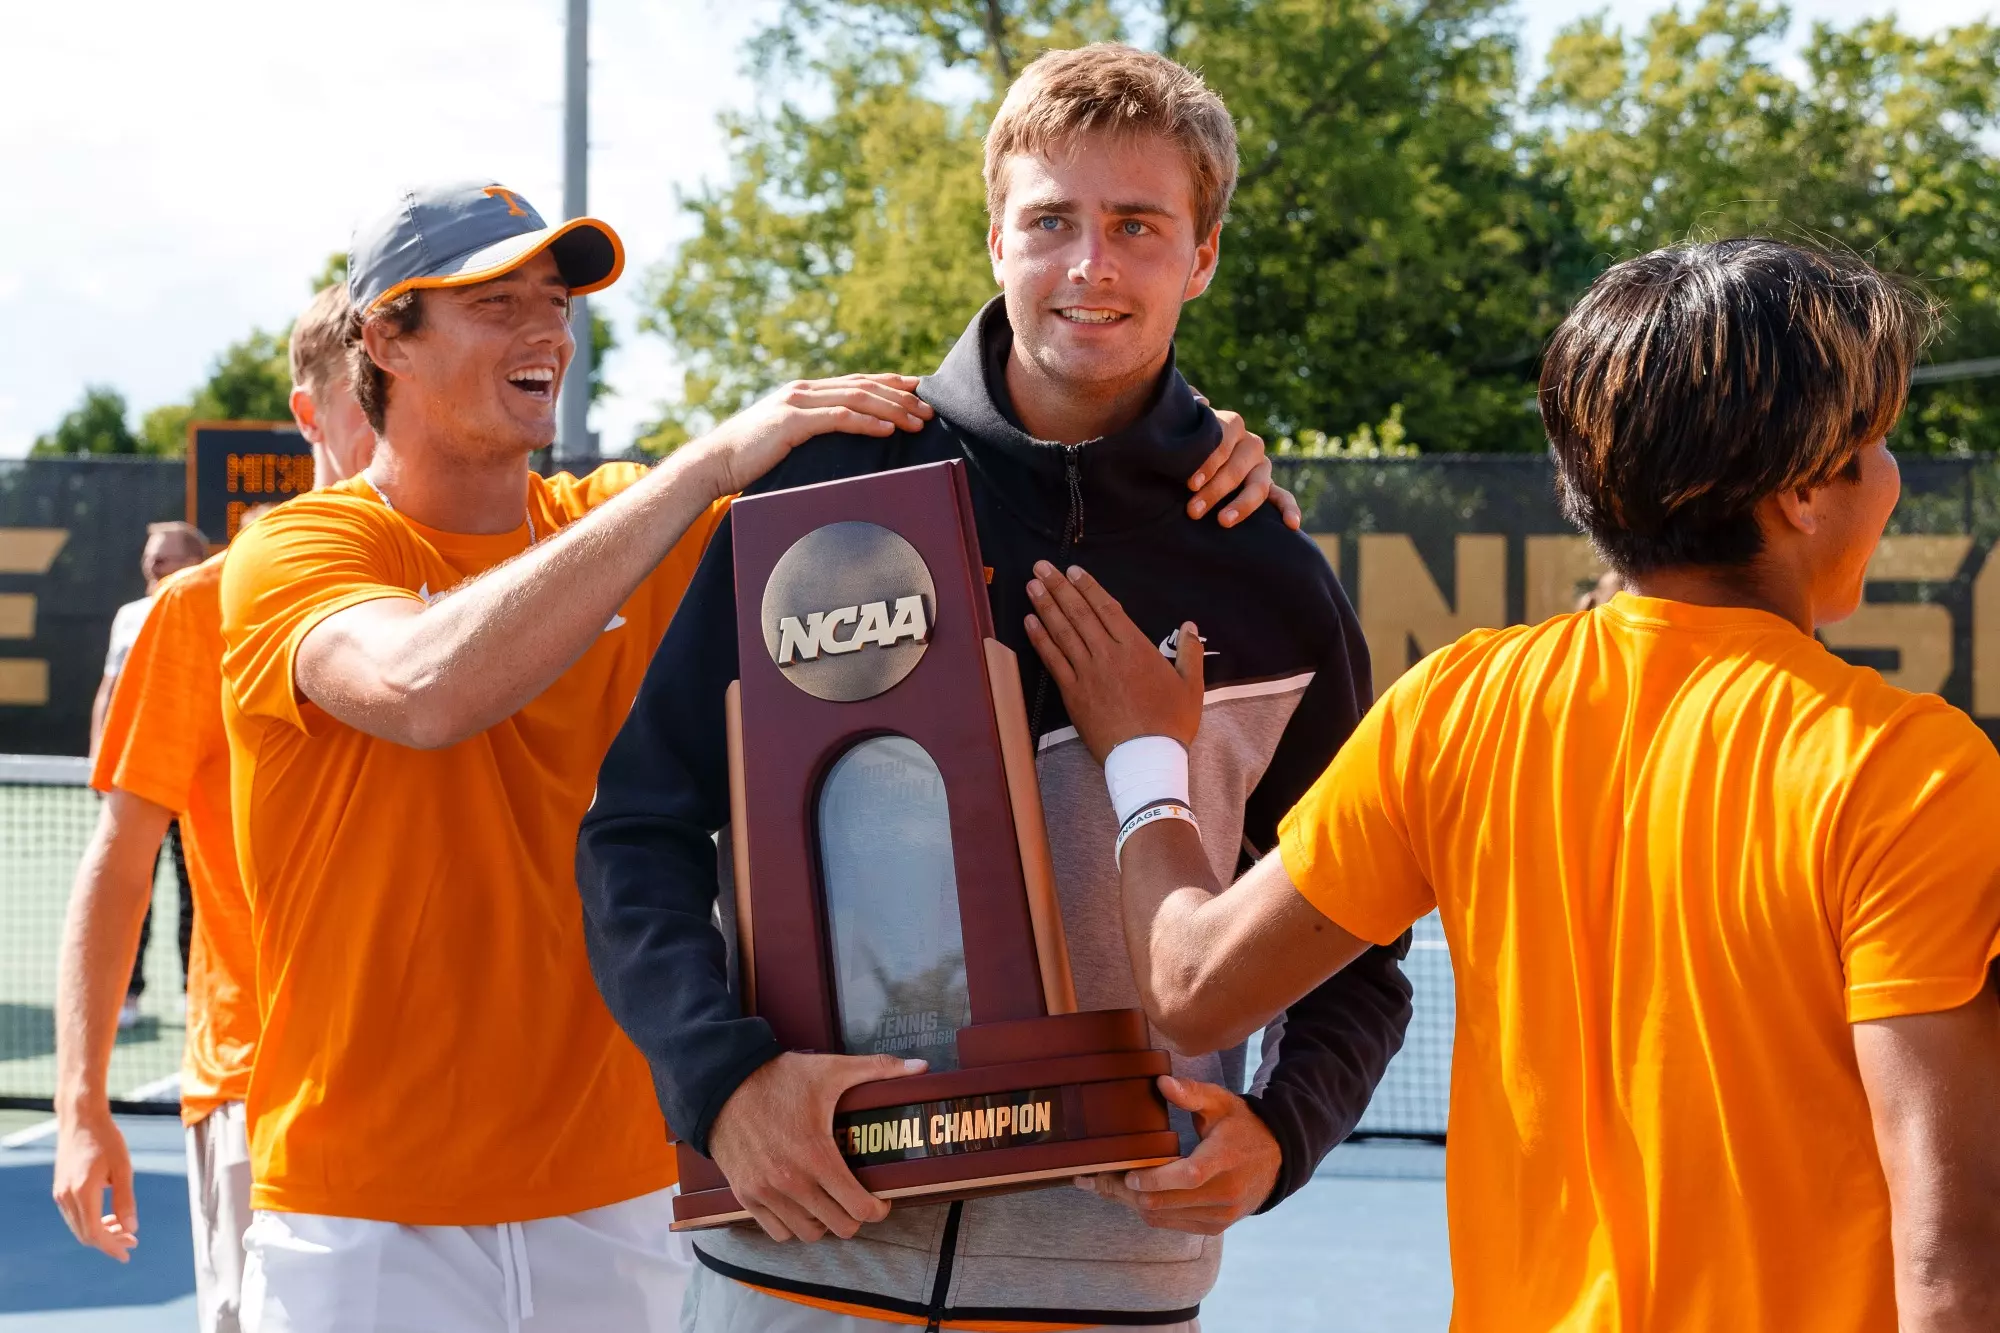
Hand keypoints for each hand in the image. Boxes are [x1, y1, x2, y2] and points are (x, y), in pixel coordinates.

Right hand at [52, 1105, 137, 1260]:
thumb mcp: (123, 1168)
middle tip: (132, 1242)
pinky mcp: (60, 1189)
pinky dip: (91, 1222)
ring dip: (101, 1233)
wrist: (81, 1119)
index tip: (128, 1254)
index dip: (111, 1247)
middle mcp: (66, 1197)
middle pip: (85, 1234)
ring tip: (125, 1230)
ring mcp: (60, 1194)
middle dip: (109, 1242)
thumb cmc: (106, 1139)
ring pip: (79, 1226)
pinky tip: (109, 1218)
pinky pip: (75, 1216)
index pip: (95, 1233)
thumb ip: (125, 1200)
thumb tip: (131, 1228)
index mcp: (82, 1193)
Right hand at [691, 374, 934, 497]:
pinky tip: (887, 430)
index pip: (857, 381)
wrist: (715, 462)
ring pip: (856, 398)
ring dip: (892, 409)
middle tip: (929, 410)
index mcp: (805, 392)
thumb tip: (839, 443)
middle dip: (901, 397)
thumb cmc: (751, 458)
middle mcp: (804, 390)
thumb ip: (811, 432)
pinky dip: (866, 422)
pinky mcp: (791, 422)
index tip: (918, 388)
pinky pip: (838, 418)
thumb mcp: (787, 440)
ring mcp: (797, 402)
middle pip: (864, 386)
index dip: (890, 382)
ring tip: (917, 421)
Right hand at [708, 1051, 926, 1241]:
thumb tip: (921, 1067)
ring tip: (829, 1203)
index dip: (878, 1209)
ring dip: (824, 1223)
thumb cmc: (779, 1078)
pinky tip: (801, 1206)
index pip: (859, 1208)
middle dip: (855, 1217)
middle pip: (839, 1228)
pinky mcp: (746, 1195)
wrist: (722, 1083)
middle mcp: (792, 1182)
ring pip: (808, 1234)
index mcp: (817, 1156)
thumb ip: (878, 1069)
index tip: (881, 1200)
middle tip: (857, 1200)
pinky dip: (793, 1225)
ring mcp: (766, 1193)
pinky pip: (777, 1231)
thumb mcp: (831, 1070)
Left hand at [1023, 561, 1202, 762]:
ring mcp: (1087, 673)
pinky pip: (1053, 660)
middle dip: (1059, 587)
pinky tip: (1029, 622)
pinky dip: (1039, 639)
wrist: (1146, 757)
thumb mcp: (1190, 685)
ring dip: (1045, 606)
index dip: (1088, 587)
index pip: (1107, 608)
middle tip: (1041, 566)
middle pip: (1079, 613)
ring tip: (1032, 585)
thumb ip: (1189, 651)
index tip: (1073, 570)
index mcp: (1136, 648)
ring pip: (1063, 632)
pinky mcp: (1073, 693)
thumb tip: (1190, 624)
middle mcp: (1108, 654)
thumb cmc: (1171, 722)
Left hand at [1073, 1076, 1279, 1233]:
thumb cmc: (1241, 1126)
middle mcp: (1224, 1193)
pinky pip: (1172, 1224)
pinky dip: (1150, 1211)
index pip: (1187, 1176)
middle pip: (1165, 1202)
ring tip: (1108, 1185)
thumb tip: (1161, 1082)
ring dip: (1133, 1202)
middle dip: (1126, 1192)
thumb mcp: (1221, 1102)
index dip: (1154, 1178)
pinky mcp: (1215, 1226)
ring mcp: (1220, 1214)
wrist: (1276, 1159)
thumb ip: (1191, 1092)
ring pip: (1163, 1217)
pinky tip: (1134, 1194)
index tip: (1126, 1172)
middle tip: (1096, 1178)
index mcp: (1225, 1160)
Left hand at [1186, 399, 1301, 530]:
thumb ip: (1187, 411)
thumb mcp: (1181, 426)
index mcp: (1231, 425)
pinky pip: (1283, 497)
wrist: (1191, 458)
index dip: (1209, 461)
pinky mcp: (1268, 488)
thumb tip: (1200, 401)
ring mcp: (1261, 467)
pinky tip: (1292, 525)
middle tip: (1192, 511)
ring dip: (1242, 505)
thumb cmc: (1184, 441)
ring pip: (1259, 485)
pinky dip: (1289, 509)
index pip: (1224, 440)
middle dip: (1215, 490)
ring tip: (1223, 521)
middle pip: (1237, 468)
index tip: (1191, 483)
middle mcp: (1250, 444)